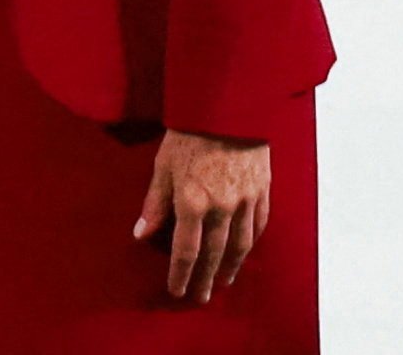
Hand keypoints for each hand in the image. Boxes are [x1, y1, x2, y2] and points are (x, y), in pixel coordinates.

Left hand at [132, 128, 270, 303]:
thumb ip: (154, 203)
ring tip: (223, 281)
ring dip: (230, 266)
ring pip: (239, 244)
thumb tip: (140, 234)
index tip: (177, 290)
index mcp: (192, 201)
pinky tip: (244, 252)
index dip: (180, 274)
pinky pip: (258, 225)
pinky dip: (251, 243)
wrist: (227, 105)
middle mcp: (221, 207)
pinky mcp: (262, 190)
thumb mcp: (162, 165)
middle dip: (205, 278)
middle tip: (201, 297)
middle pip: (213, 254)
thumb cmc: (189, 132)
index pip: (185, 251)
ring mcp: (245, 200)